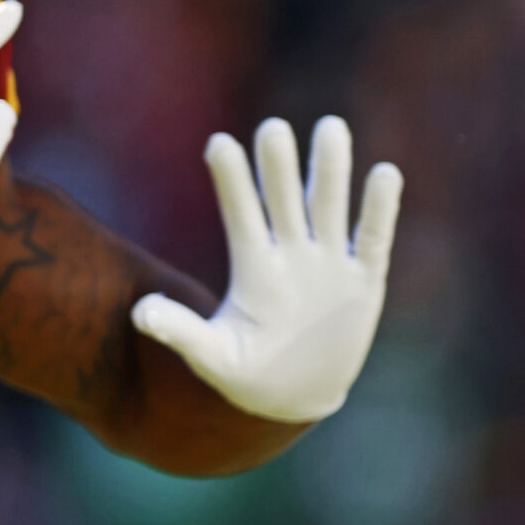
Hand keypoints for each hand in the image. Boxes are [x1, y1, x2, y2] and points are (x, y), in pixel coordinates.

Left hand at [131, 116, 402, 424]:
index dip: (231, 181)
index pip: (240, 214)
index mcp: (252, 265)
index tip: (217, 143)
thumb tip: (139, 311)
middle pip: (284, 200)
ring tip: (330, 127)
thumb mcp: (214, 356)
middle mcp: (290, 253)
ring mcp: (328, 263)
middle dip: (279, 167)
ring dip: (330, 169)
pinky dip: (379, 209)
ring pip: (329, 206)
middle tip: (272, 129)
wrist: (299, 396)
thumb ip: (181, 332)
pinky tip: (385, 174)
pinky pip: (372, 238)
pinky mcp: (364, 279)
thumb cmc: (248, 373)